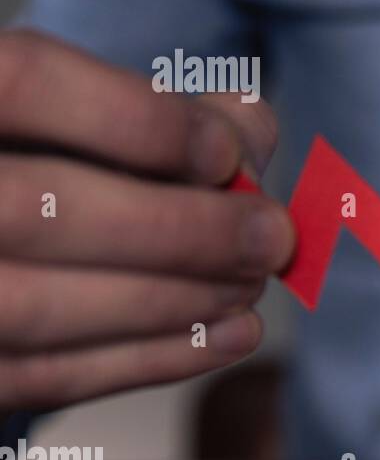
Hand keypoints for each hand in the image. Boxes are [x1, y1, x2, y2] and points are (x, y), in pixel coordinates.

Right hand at [0, 30, 294, 412]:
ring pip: (37, 307)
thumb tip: (248, 129)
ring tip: (251, 286)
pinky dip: (153, 357)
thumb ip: (167, 106)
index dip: (138, 120)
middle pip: (33, 208)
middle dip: (178, 229)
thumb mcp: (81, 108)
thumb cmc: (38, 158)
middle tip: (273, 238)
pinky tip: (231, 333)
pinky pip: (45, 377)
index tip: (227, 155)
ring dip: (173, 300)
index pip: (25, 82)